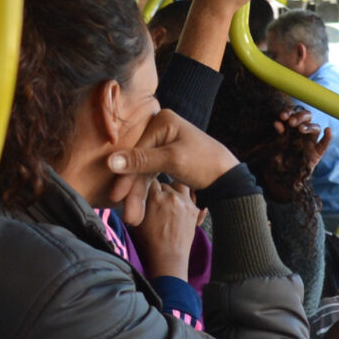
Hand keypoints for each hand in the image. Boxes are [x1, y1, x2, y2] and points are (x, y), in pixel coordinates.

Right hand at [103, 108, 239, 204]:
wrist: (227, 177)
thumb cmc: (204, 164)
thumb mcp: (171, 161)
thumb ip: (140, 161)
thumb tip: (110, 161)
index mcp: (163, 121)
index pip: (137, 150)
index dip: (126, 176)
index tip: (116, 197)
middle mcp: (161, 128)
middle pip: (139, 161)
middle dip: (133, 189)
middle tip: (128, 214)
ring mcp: (164, 141)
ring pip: (144, 170)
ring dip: (138, 193)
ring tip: (134, 217)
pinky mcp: (166, 155)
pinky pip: (150, 172)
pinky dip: (145, 188)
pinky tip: (138, 205)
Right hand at [127, 178, 199, 281]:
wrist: (169, 256)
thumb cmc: (149, 242)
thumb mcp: (136, 220)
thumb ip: (137, 203)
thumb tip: (137, 193)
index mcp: (155, 197)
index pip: (150, 180)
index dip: (148, 186)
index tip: (147, 190)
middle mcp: (171, 196)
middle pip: (166, 183)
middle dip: (161, 190)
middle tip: (158, 200)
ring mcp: (185, 202)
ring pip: (180, 186)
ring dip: (175, 190)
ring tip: (171, 200)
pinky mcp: (194, 210)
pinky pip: (192, 197)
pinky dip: (186, 200)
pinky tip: (181, 207)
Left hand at [278, 106, 331, 163]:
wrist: (282, 177)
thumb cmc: (279, 159)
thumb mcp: (277, 145)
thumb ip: (279, 134)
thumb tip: (277, 122)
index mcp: (292, 127)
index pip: (294, 114)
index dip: (289, 112)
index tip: (283, 116)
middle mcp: (303, 131)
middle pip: (306, 117)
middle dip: (299, 117)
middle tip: (291, 122)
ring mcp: (311, 141)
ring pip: (315, 128)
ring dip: (309, 126)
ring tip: (300, 129)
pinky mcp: (317, 152)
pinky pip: (324, 144)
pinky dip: (328, 137)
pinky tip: (328, 130)